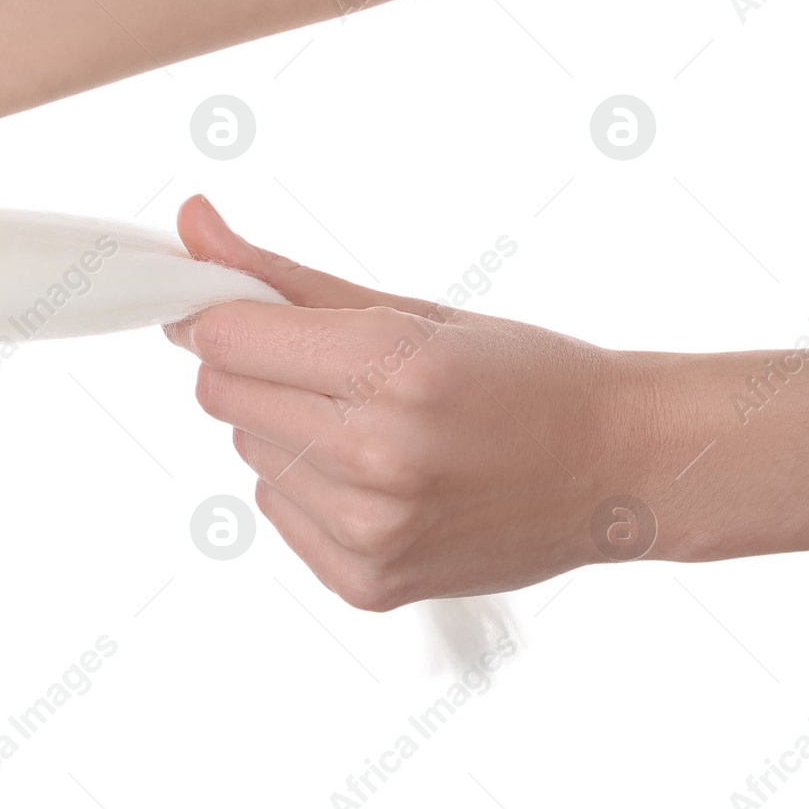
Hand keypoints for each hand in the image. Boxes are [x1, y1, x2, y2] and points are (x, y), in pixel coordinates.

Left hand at [165, 196, 637, 609]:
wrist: (614, 469)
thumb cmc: (520, 377)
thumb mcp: (410, 310)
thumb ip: (283, 276)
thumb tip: (193, 226)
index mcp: (395, 368)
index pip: (226, 339)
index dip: (221, 318)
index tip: (235, 312)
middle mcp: (379, 455)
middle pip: (223, 398)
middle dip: (256, 372)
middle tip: (328, 371)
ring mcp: (373, 528)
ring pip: (248, 453)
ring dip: (286, 431)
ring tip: (371, 427)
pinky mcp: (368, 581)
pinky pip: (277, 510)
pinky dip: (307, 489)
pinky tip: (378, 480)